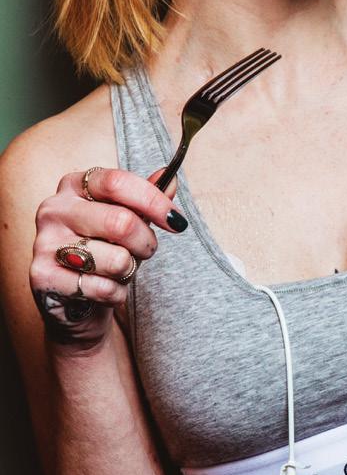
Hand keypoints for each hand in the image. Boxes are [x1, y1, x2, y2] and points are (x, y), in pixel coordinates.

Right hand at [29, 166, 185, 349]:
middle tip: (145, 251)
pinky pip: (103, 287)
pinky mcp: (43, 276)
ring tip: (117, 271)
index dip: (153, 201)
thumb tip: (171, 177)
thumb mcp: (126, 219)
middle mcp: (54, 209)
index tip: (175, 221)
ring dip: (129, 271)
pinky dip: (115, 293)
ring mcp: (44, 242)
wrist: (73, 298)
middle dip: (146, 243)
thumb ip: (146, 199)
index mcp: (73, 186)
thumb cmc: (103, 250)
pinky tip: (103, 289)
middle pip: (121, 222)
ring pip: (117, 259)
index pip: (117, 183)